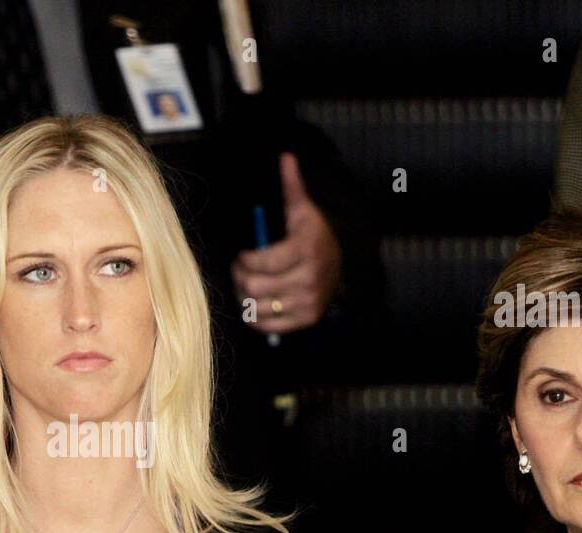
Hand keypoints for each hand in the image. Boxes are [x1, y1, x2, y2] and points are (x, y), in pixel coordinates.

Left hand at [231, 151, 342, 335]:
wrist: (341, 266)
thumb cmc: (313, 236)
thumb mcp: (303, 210)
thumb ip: (291, 186)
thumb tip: (286, 157)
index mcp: (305, 250)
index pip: (261, 262)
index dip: (243, 260)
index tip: (242, 255)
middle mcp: (309, 279)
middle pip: (254, 287)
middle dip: (239, 277)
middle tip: (239, 270)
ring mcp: (308, 302)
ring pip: (256, 307)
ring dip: (244, 296)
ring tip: (247, 285)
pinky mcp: (305, 320)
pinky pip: (265, 325)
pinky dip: (254, 316)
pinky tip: (256, 302)